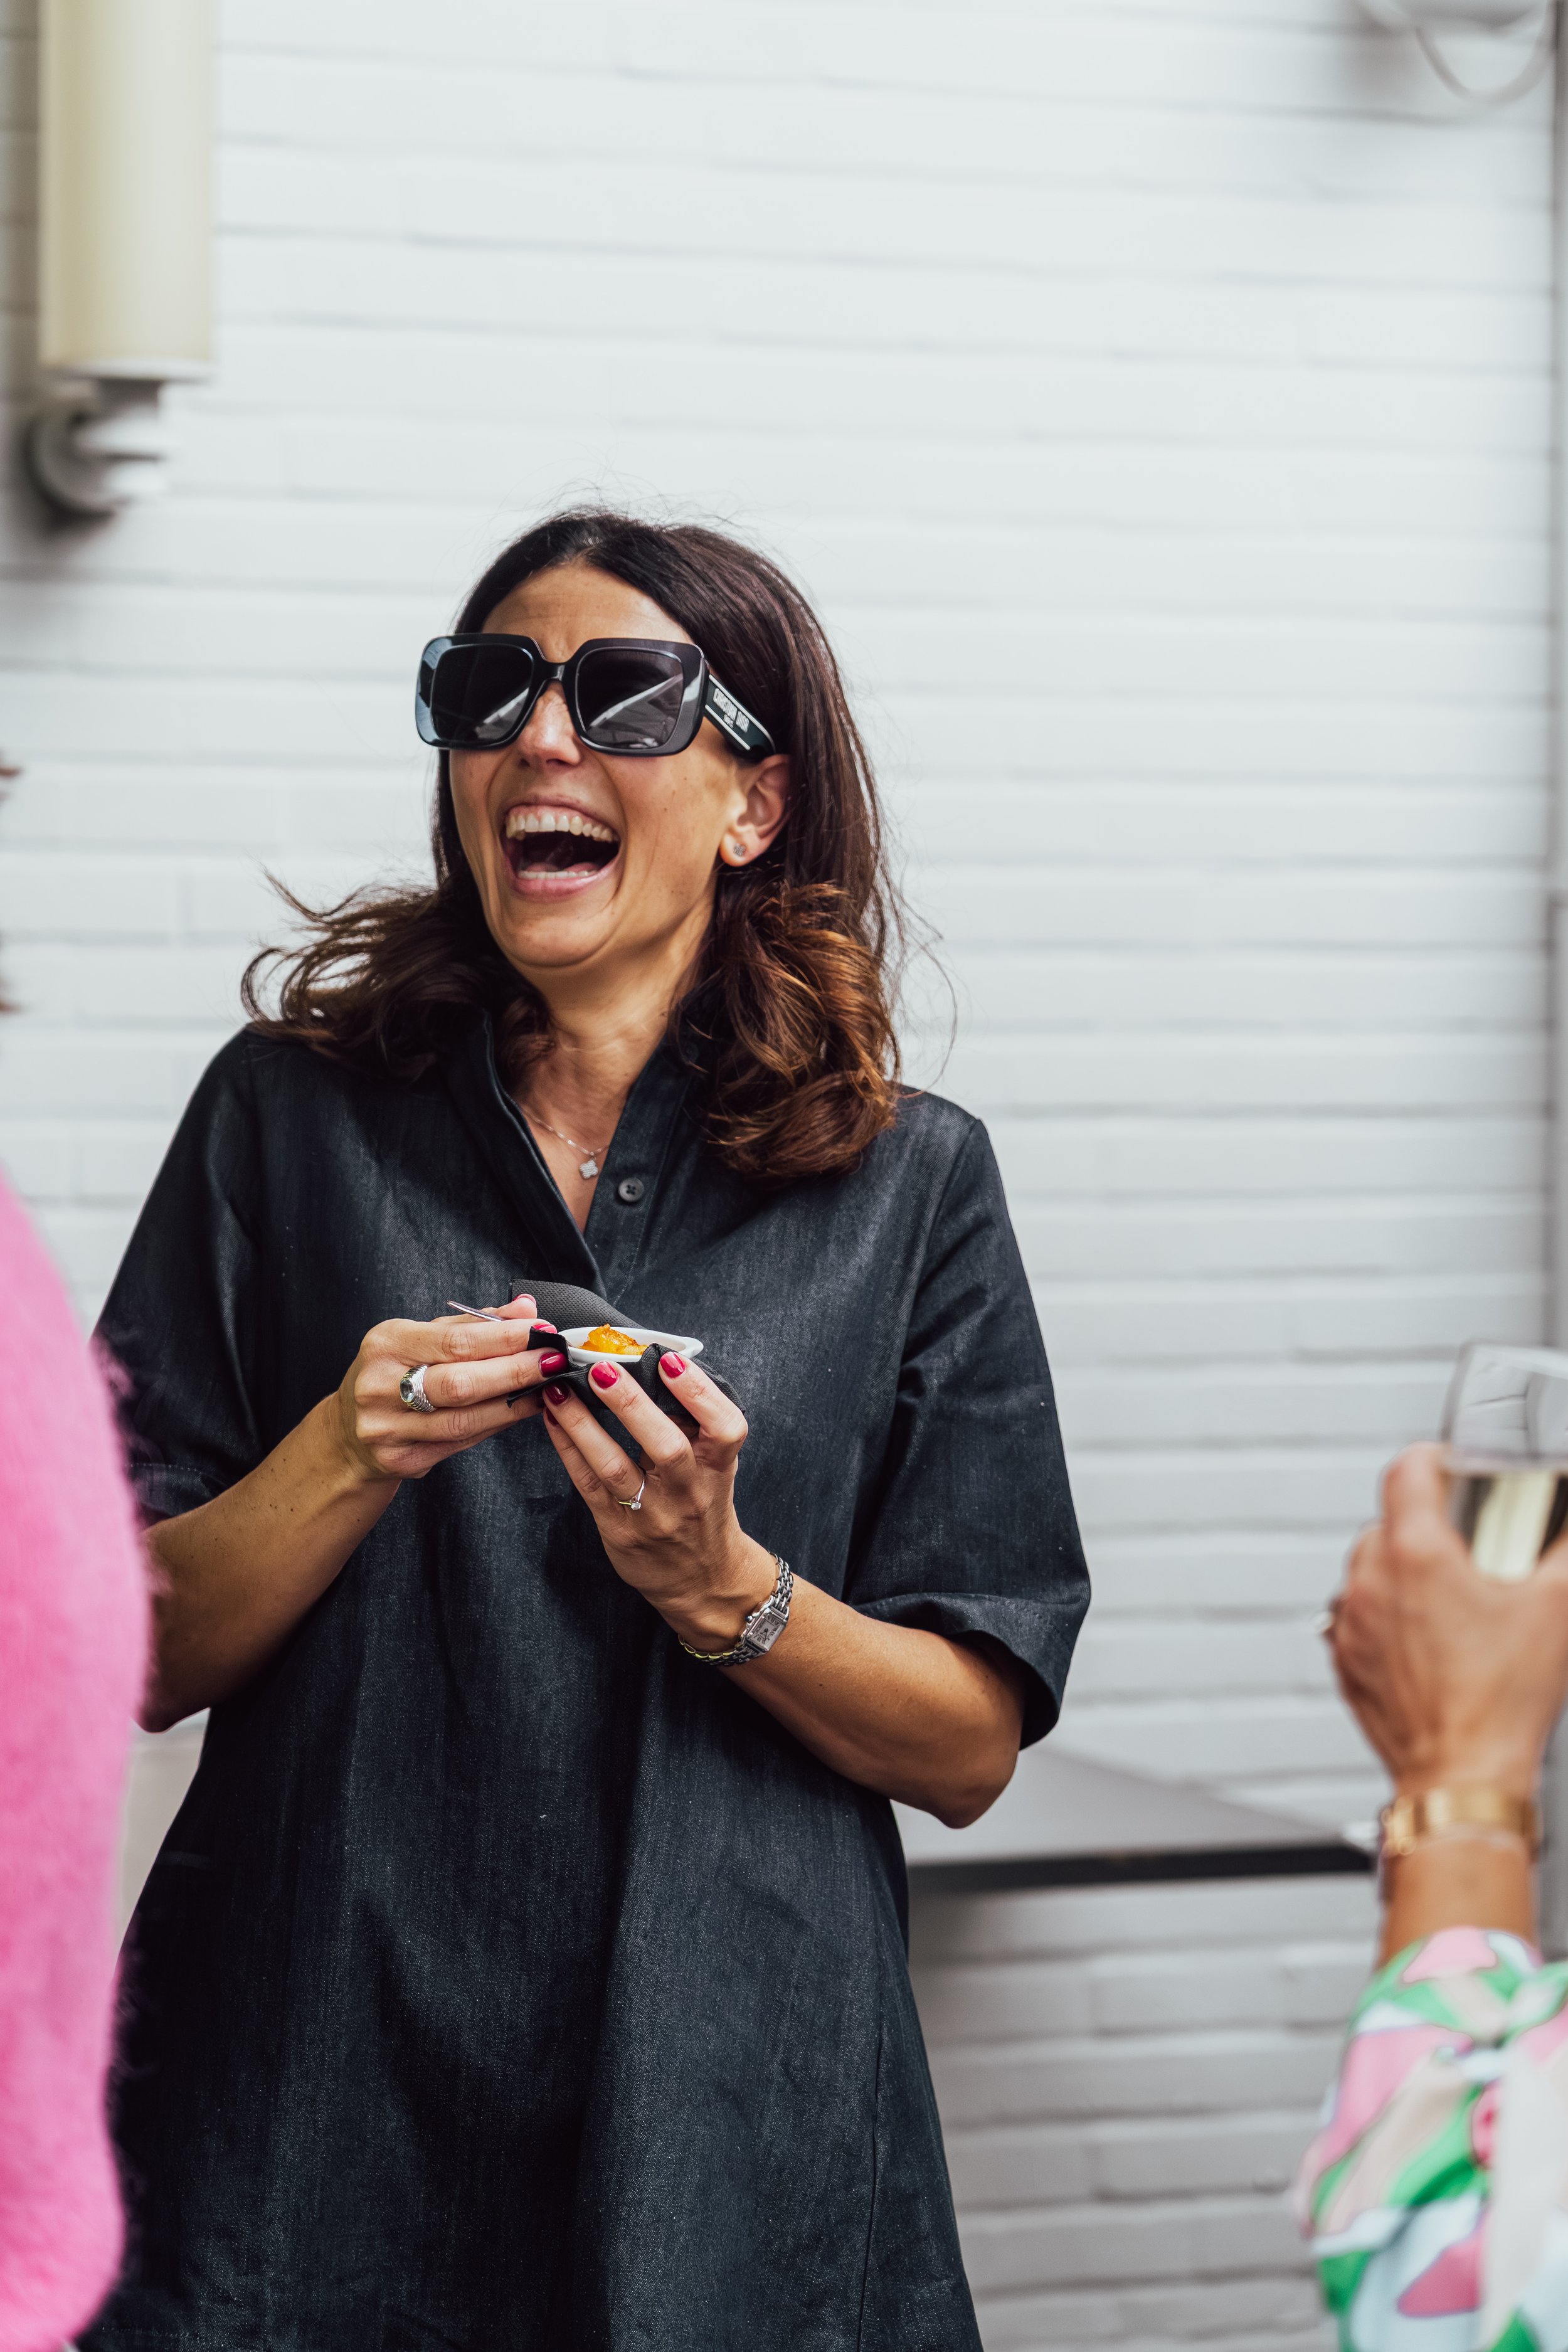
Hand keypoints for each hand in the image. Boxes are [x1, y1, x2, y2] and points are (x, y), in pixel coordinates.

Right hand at [334, 1293, 568, 1483]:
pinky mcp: (404, 1460)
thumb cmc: (392, 1374)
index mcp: (386, 1345)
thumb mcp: (420, 1337)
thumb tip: (525, 1308)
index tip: (542, 1329)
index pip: (455, 1340)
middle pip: (462, 1382)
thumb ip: (473, 1323)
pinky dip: (499, 1423)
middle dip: (517, 1370)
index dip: (505, 1337)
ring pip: (467, 1419)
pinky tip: (522, 1409)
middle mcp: (381, 1387)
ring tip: (547, 1386)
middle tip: (554, 1359)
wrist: (348, 1432)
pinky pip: (464, 1441)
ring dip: (515, 1401)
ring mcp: (389, 1429)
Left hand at [539, 1351, 774, 1645]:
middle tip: (603, 1368)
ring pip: (615, 1467)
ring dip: (584, 1424)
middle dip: (632, 1405)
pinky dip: (568, 1447)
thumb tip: (657, 1366)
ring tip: (559, 1389)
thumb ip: (695, 1425)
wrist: (702, 1579)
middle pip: (666, 1447)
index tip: (671, 1362)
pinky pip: (587, 1483)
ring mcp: (652, 1514)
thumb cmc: (704, 1507)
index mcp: (719, 1470)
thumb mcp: (716, 1468)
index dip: (699, 1394)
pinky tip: (553, 1418)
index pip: (725, 1429)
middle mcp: (688, 1493)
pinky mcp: (618, 1529)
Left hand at [1330, 1443, 1567, 1802]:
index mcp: (1415, 1554)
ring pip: (1368, 1570)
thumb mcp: (1557, 1608)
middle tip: (1468, 1549)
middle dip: (1427, 1527)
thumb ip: (1565, 1553)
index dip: (1433, 1458)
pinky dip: (1385, 1618)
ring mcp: (1351, 1623)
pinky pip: (1358, 1618)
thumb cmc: (1499, 1703)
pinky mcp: (1346, 1661)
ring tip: (1450, 1600)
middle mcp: (1371, 1581)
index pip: (1406, 1470)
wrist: (1462, 1774)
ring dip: (1402, 1573)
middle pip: (1388, 1522)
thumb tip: (1565, 1535)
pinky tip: (1427, 1640)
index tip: (1450, 1465)